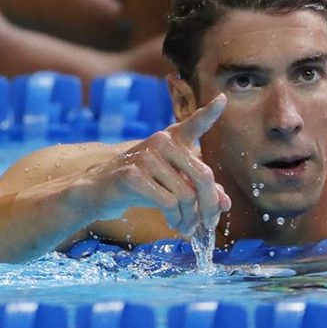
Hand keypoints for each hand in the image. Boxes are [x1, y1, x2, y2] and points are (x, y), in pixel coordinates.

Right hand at [87, 93, 230, 233]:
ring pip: (186, 195)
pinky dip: (175, 219)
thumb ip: (201, 190)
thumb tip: (225, 204)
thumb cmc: (143, 185)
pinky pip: (168, 203)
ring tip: (187, 228)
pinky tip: (173, 224)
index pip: (194, 124)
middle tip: (209, 224)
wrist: (101, 191)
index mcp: (173, 139)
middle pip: (203, 177)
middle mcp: (161, 141)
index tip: (223, 99)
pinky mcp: (133, 174)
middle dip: (210, 206)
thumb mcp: (174, 184)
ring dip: (190, 218)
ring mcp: (146, 155)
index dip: (210, 113)